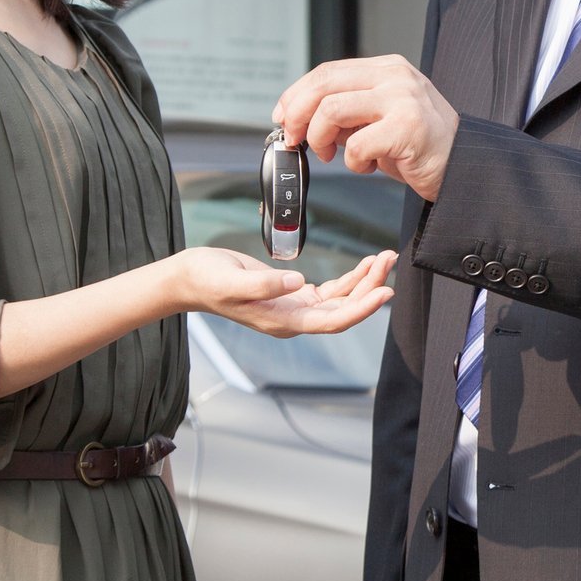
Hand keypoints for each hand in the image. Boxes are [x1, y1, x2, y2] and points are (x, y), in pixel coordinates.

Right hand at [165, 246, 395, 337]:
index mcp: (282, 322)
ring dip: (365, 281)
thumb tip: (299, 284)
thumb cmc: (207, 280)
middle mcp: (293, 319)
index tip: (384, 292)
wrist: (190, 278)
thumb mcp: (232, 281)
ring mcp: (294, 308)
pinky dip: (351, 278)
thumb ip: (265, 285)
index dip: (361, 310)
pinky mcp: (293, 293)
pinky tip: (365, 264)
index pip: (332, 321)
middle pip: (343, 309)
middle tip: (389, 260)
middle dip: (370, 288)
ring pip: (341, 299)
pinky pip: (331, 290)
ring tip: (384, 257)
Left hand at [274, 55, 459, 200]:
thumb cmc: (418, 145)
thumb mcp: (381, 115)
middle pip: (324, 84)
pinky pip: (356, 145)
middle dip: (297, 115)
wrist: (462, 166)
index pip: (328, 71)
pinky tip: (367, 165)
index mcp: (387, 68)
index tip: (283, 117)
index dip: (297, 94)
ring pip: (332, 110)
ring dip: (321, 139)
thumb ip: (348, 108)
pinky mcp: (407, 128)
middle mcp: (395, 77)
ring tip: (333, 155)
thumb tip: (299, 117)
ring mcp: (402, 100)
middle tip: (294, 139)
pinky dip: (353, 162)